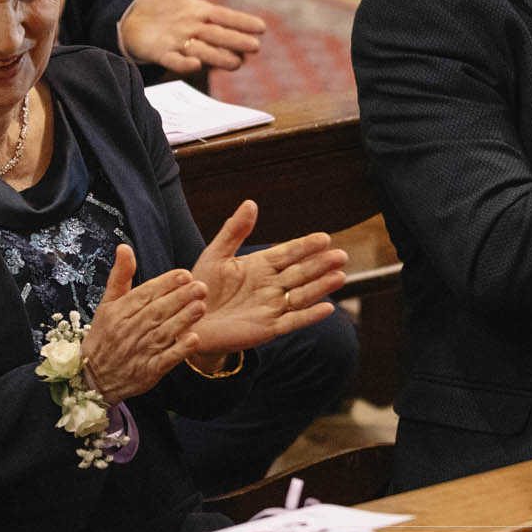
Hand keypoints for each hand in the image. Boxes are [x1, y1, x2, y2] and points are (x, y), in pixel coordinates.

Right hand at [81, 245, 206, 402]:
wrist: (92, 378)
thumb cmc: (105, 335)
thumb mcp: (107, 304)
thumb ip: (120, 276)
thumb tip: (124, 247)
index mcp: (118, 313)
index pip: (144, 295)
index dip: (165, 284)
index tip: (185, 274)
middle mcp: (127, 331)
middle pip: (156, 312)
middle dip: (180, 298)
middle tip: (201, 286)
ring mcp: (138, 353)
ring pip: (162, 334)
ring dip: (183, 320)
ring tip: (201, 306)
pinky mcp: (147, 372)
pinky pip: (164, 360)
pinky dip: (178, 350)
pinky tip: (194, 339)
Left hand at [117, 0, 267, 72]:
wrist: (132, 19)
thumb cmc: (162, 3)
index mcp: (202, 14)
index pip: (226, 17)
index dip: (242, 22)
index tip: (261, 27)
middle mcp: (195, 31)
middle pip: (219, 36)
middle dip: (236, 42)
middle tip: (254, 47)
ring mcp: (179, 44)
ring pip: (203, 52)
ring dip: (219, 57)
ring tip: (236, 63)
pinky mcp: (162, 53)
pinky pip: (174, 60)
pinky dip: (184, 64)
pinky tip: (195, 64)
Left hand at [184, 200, 348, 368]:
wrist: (191, 321)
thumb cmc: (202, 287)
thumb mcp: (216, 255)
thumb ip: (234, 230)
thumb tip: (251, 203)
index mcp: (261, 265)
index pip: (288, 253)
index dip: (306, 246)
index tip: (324, 238)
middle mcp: (271, 285)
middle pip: (301, 273)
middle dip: (321, 264)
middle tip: (340, 255)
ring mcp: (272, 307)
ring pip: (302, 296)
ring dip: (321, 287)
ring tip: (339, 277)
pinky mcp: (268, 328)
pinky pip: (292, 321)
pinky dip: (309, 316)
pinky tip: (326, 308)